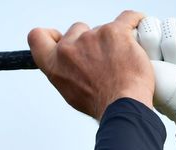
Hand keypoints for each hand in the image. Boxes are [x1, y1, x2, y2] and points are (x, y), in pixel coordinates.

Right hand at [28, 10, 153, 119]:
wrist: (122, 106)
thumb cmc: (100, 103)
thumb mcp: (71, 92)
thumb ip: (66, 71)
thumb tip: (71, 64)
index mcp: (54, 63)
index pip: (37, 37)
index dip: (50, 35)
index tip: (60, 38)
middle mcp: (69, 48)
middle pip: (77, 29)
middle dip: (91, 40)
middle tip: (104, 60)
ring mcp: (92, 37)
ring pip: (104, 28)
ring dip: (113, 40)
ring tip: (123, 62)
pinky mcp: (115, 31)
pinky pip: (128, 18)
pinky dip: (134, 24)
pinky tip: (138, 34)